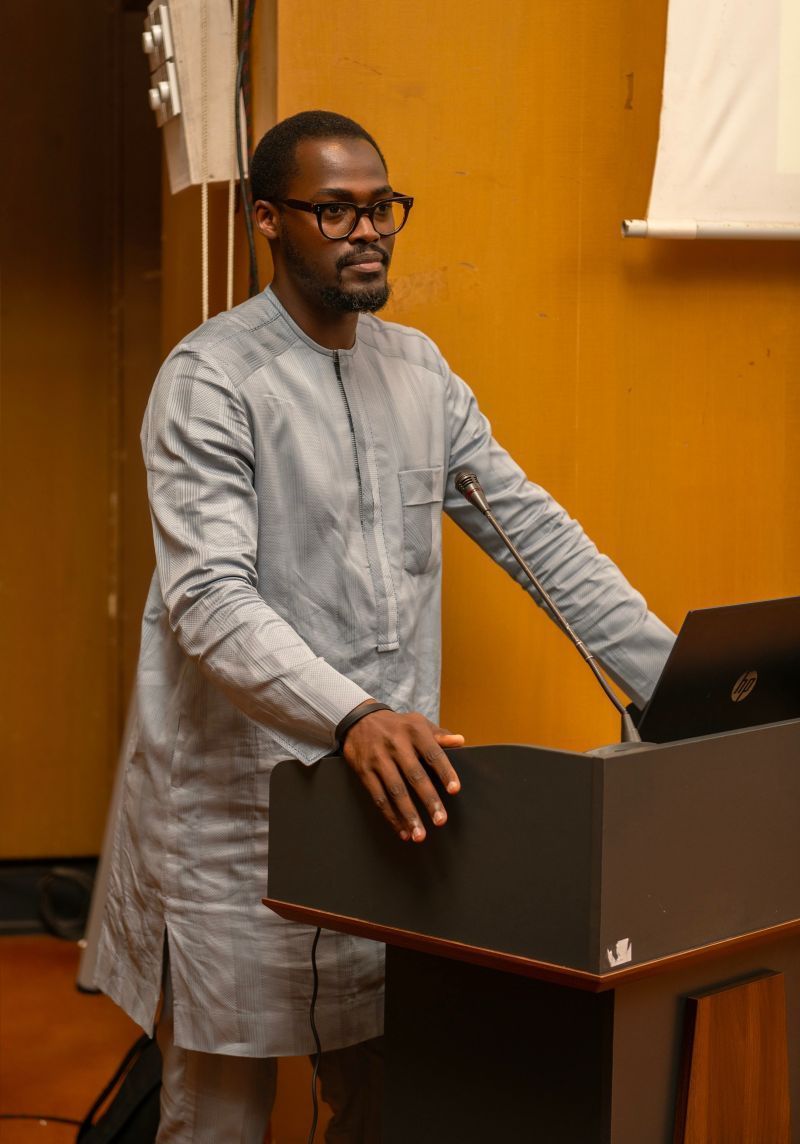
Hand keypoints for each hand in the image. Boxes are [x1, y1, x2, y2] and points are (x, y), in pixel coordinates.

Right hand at [341, 706, 463, 842]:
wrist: (359, 719)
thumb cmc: (397, 726)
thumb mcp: (418, 723)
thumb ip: (439, 735)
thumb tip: (460, 741)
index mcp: (414, 731)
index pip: (432, 753)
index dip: (444, 772)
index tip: (455, 790)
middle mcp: (396, 744)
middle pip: (414, 775)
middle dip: (428, 800)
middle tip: (441, 820)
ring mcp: (378, 758)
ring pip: (395, 790)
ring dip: (408, 815)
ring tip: (420, 835)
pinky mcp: (364, 771)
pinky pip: (378, 797)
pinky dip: (390, 816)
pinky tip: (402, 830)